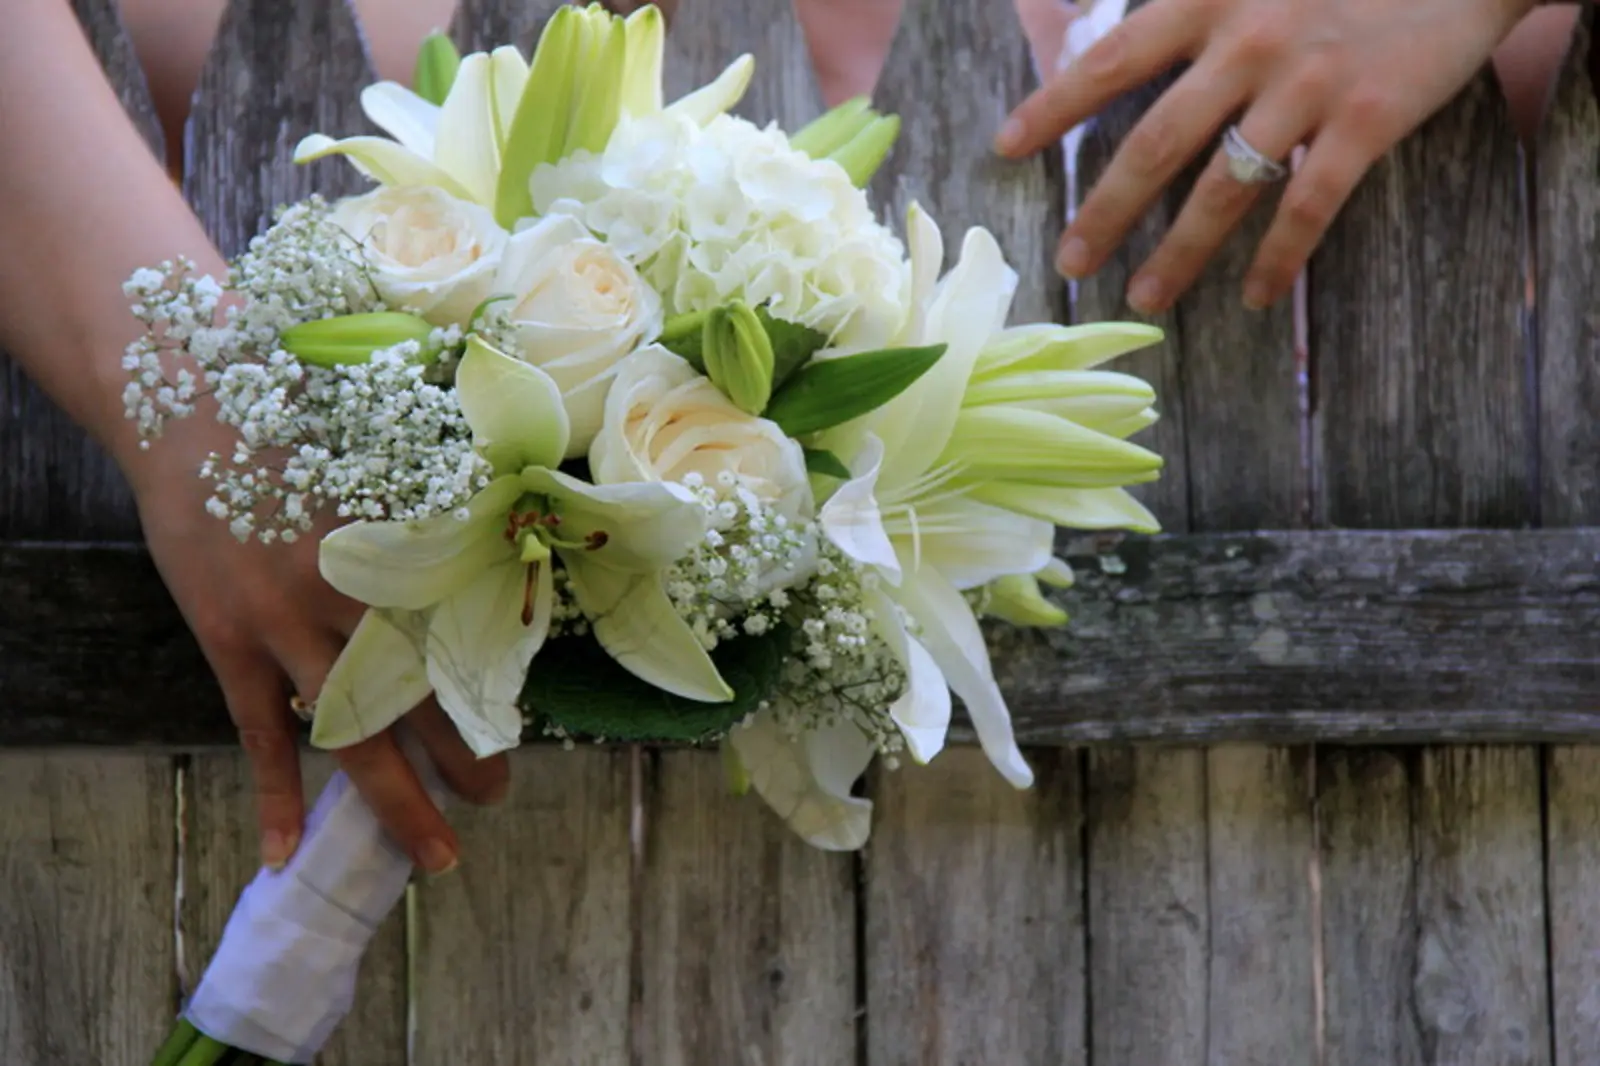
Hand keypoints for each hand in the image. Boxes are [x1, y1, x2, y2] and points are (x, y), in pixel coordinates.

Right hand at [132, 418, 508, 873]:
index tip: (525, 719)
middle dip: (465, 755)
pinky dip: (275, 794)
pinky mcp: (231, 639)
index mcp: (406, 543)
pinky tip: (286, 851)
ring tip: (440, 850)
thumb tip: (509, 529)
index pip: (468, 633)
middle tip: (499, 795)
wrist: (192, 409)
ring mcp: (286, 622)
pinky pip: (259, 733)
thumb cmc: (307, 422)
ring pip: (355, 731)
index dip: (496, 683)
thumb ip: (439, 504)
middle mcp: (354, 591)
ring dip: (400, 798)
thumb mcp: (389, 453)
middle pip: (426, 696)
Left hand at [993, 0, 1538, 311]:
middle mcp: (1249, 43)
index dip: (1053, 105)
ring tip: (1145, 296)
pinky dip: (1279, 258)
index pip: (1111, 60)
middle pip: (1156, 142)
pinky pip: (1309, 204)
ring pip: (1224, 187)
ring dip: (1180, 251)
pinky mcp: (1368, 120)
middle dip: (1105, 209)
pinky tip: (1253, 296)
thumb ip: (1190, 13)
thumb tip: (1106, 42)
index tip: (1004, 147)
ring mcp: (1308, 85)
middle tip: (1069, 261)